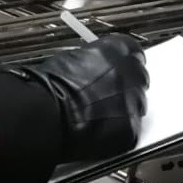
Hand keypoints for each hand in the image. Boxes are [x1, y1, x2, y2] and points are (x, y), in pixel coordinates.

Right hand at [11, 34, 148, 161]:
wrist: (45, 113)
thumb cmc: (48, 85)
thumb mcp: (68, 59)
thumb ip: (89, 61)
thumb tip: (89, 68)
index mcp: (117, 50)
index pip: (130, 52)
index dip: (118, 64)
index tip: (111, 70)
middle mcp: (132, 74)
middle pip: (137, 79)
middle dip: (124, 87)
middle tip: (103, 96)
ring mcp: (133, 102)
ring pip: (135, 105)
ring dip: (121, 109)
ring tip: (97, 116)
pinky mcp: (131, 129)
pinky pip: (129, 130)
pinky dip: (116, 132)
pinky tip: (97, 131)